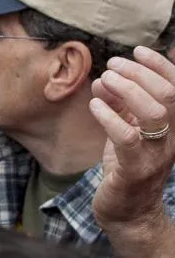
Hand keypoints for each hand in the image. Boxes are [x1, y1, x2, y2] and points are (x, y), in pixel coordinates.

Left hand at [89, 47, 174, 232]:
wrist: (128, 212)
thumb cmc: (127, 166)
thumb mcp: (126, 129)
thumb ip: (119, 105)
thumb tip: (104, 78)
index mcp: (173, 127)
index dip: (160, 65)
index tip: (137, 50)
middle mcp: (171, 140)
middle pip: (168, 95)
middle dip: (139, 73)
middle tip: (112, 65)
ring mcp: (156, 156)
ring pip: (155, 113)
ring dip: (126, 89)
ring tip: (103, 80)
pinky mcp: (135, 170)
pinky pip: (127, 137)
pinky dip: (109, 115)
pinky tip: (95, 105)